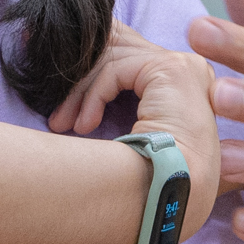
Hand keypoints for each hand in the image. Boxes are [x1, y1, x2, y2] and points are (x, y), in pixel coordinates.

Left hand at [47, 22, 220, 242]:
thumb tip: (71, 71)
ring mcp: (183, 68)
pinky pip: (116, 70)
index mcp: (184, 84)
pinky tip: (82, 125)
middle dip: (79, 73)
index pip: (130, 52)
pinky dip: (93, 96)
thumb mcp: (128, 129)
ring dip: (80, 93)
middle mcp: (189, 71)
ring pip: (112, 59)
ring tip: (61, 123)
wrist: (173, 194)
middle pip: (119, 48)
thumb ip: (112, 95)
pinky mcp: (170, 69)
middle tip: (53, 104)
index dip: (93, 58)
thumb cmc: (148, 177)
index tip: (59, 80)